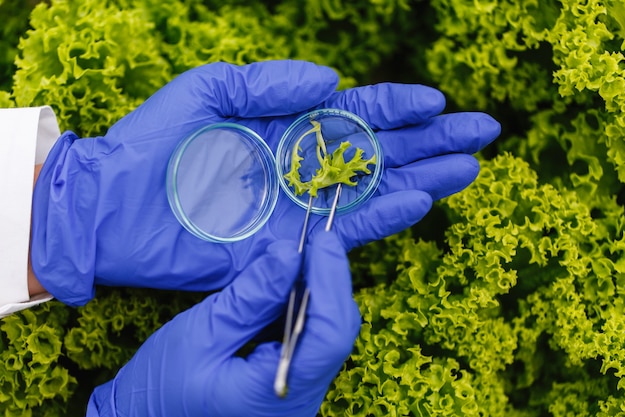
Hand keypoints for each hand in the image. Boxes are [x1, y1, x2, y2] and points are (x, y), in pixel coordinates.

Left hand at [31, 60, 500, 305]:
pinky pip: (345, 230)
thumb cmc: (156, 143)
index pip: (355, 112)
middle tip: (483, 131)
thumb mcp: (209, 91)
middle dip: (432, 141)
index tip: (438, 101)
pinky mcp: (290, 243)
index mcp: (287, 124)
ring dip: (424, 178)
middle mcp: (303, 166)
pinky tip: (422, 200)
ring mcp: (301, 206)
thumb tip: (332, 81)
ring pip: (375, 190)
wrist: (118, 207)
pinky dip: (384, 216)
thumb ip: (269, 83)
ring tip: (470, 166)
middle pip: (380, 151)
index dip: (397, 105)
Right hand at [86, 231, 359, 416]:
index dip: (332, 281)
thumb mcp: (203, 334)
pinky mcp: (288, 386)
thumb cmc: (161, 386)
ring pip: (325, 335)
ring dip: (315, 292)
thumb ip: (251, 297)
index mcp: (276, 394)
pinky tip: (285, 286)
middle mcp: (298, 400)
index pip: (329, 335)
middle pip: (334, 333)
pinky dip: (300, 309)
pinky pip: (307, 342)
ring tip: (299, 257)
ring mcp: (296, 395)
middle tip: (313, 241)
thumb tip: (289, 254)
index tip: (321, 241)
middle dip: (327, 282)